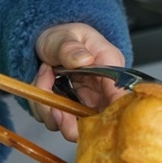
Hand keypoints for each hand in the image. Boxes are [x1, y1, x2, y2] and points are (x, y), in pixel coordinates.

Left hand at [31, 23, 126, 141]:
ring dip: (48, 107)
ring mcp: (85, 105)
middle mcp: (101, 94)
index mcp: (111, 73)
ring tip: (45, 76)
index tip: (85, 119)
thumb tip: (83, 59)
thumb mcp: (67, 35)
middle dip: (69, 123)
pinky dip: (41, 105)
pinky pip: (53, 120)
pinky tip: (43, 82)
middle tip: (54, 107)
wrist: (49, 41)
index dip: (108, 117)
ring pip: (69, 127)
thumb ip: (71, 47)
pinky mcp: (68, 111)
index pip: (120, 101)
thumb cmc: (65, 37)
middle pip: (96, 126)